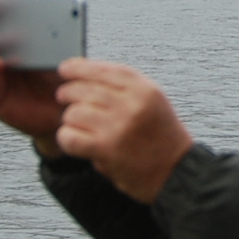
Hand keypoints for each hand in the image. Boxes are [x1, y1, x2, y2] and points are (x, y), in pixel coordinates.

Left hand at [53, 59, 194, 203]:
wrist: (175, 170)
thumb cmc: (160, 135)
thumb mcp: (152, 101)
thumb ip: (124, 87)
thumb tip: (85, 74)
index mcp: (145, 89)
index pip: (104, 71)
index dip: (80, 68)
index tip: (65, 68)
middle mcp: (132, 104)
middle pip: (84, 89)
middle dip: (68, 93)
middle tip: (64, 97)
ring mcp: (118, 126)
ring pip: (74, 112)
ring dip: (70, 119)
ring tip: (78, 124)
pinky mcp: (106, 149)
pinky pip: (70, 136)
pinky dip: (66, 137)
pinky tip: (73, 139)